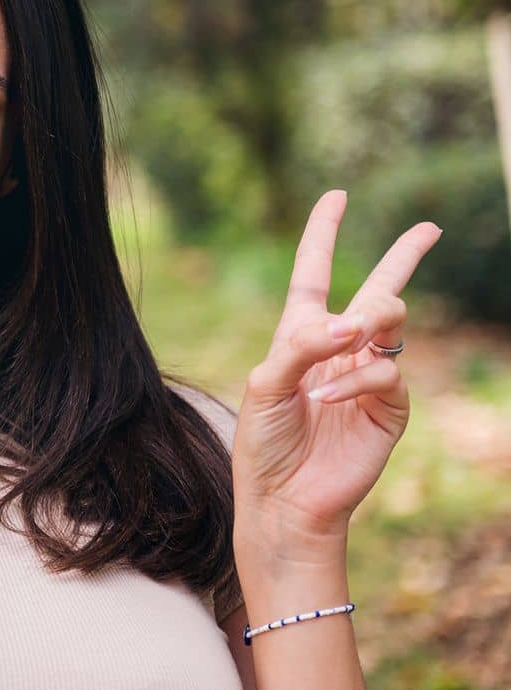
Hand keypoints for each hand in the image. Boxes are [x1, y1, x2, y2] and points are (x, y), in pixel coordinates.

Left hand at [233, 189, 441, 554]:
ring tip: (344, 338)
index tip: (337, 197)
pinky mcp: (389, 407)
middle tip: (429, 228)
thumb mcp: (264, 383)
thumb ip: (301, 345)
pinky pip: (386, 370)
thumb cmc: (264, 440)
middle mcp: (338, 349)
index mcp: (299, 335)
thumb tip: (352, 322)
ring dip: (363, 326)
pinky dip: (355, 379)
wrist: (283, 497)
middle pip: (378, 291)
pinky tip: (327, 397)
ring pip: (389, 322)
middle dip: (404, 257)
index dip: (323, 234)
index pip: (314, 272)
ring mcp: (367, 375)